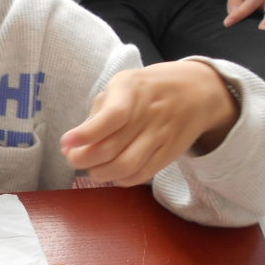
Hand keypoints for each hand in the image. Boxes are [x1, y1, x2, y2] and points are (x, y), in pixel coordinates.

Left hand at [61, 61, 239, 186]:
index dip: (86, 133)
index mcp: (132, 90)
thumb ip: (99, 111)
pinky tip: (112, 172)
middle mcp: (149, 113)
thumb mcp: (122, 85)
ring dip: (100, 173)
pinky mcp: (169, 154)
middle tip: (73, 157)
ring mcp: (161, 136)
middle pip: (112, 148)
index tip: (66, 142)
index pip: (111, 116)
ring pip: (126, 166)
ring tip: (92, 167)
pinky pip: (141, 174)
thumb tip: (72, 144)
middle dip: (83, 159)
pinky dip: (121, 179)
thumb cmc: (147, 88)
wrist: (198, 92)